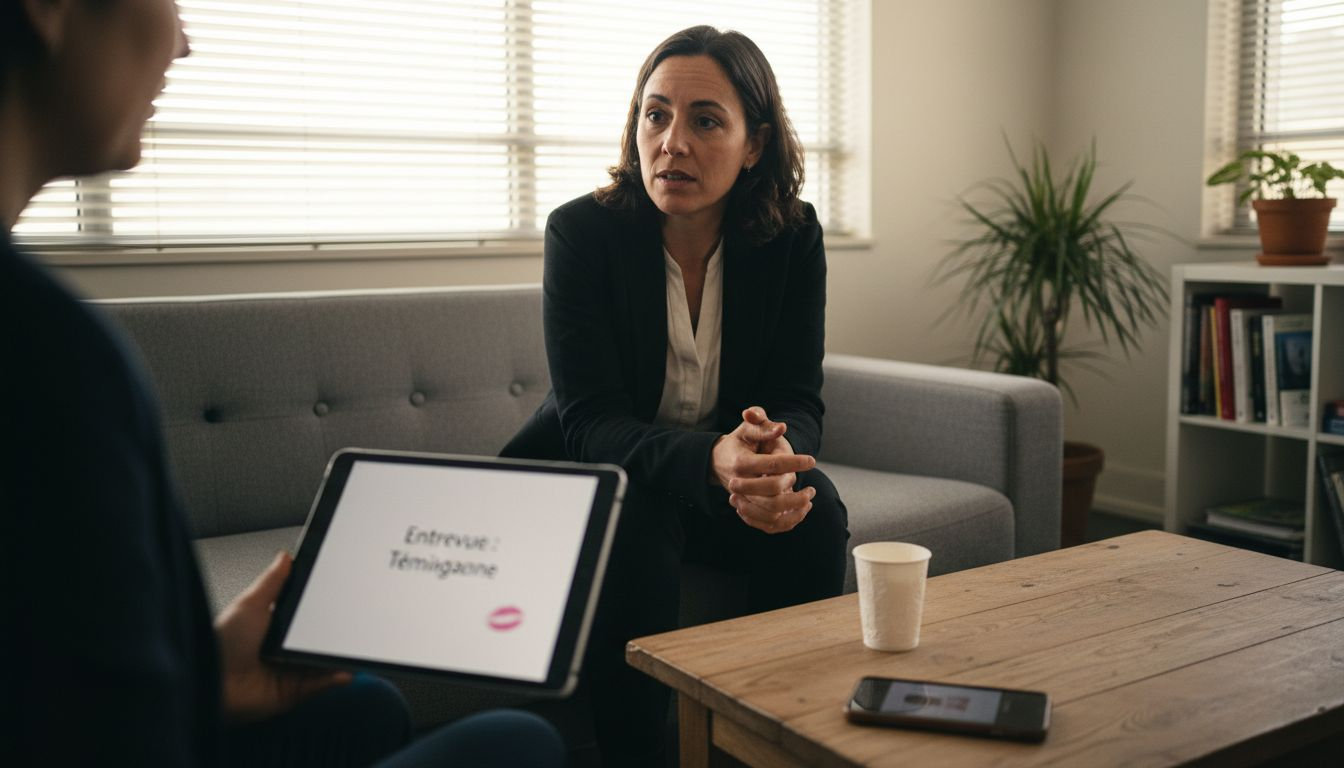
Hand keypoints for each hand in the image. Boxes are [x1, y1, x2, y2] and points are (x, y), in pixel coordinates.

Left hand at [215, 551, 351, 722]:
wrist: (211, 683)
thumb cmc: (221, 644)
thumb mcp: (249, 605)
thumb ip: (271, 582)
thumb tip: (285, 557)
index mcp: (273, 628)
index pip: (307, 617)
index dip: (326, 611)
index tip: (343, 602)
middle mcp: (283, 650)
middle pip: (319, 640)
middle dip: (337, 635)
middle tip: (355, 625)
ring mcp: (289, 672)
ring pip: (323, 662)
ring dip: (340, 657)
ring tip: (355, 649)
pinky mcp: (292, 693)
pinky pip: (319, 685)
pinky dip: (334, 678)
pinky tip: (344, 671)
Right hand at [711, 407, 816, 533]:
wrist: (719, 462)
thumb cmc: (738, 442)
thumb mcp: (747, 429)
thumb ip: (762, 426)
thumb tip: (781, 428)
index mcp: (741, 462)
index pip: (772, 464)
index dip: (794, 462)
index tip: (811, 461)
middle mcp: (740, 484)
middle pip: (772, 491)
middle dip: (794, 487)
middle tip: (810, 486)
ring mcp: (743, 500)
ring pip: (772, 512)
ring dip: (795, 506)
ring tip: (809, 497)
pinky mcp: (747, 512)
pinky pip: (769, 525)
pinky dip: (788, 520)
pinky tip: (801, 509)